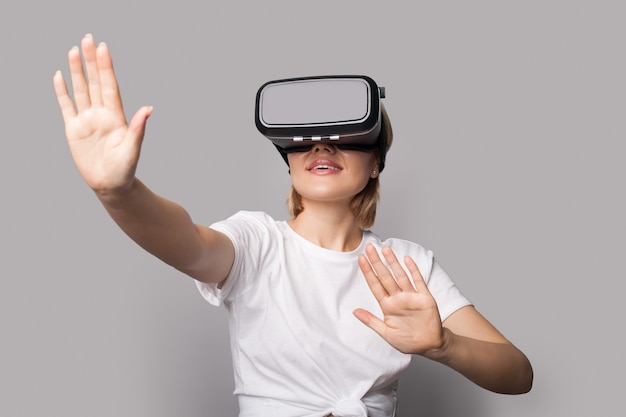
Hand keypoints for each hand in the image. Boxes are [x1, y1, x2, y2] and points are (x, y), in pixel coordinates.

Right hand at [53, 34, 151, 193]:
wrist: (111, 185)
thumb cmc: (125, 169)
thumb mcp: (132, 149)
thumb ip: (138, 128)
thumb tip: (149, 109)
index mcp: (116, 117)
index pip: (110, 86)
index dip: (106, 67)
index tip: (103, 48)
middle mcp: (101, 114)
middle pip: (95, 82)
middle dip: (92, 61)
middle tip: (88, 39)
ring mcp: (87, 120)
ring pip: (81, 90)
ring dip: (76, 71)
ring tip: (74, 51)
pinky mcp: (74, 130)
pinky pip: (66, 106)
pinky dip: (62, 92)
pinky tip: (59, 76)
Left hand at [353, 244, 445, 354]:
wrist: (429, 345)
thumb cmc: (407, 341)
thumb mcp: (386, 333)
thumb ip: (371, 321)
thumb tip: (354, 312)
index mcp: (387, 306)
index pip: (375, 285)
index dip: (368, 272)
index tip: (361, 259)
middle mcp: (398, 298)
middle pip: (385, 277)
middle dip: (377, 262)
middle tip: (369, 247)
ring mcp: (411, 297)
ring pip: (400, 276)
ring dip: (393, 262)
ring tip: (385, 249)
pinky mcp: (425, 298)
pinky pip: (418, 282)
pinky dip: (413, 270)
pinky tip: (407, 260)